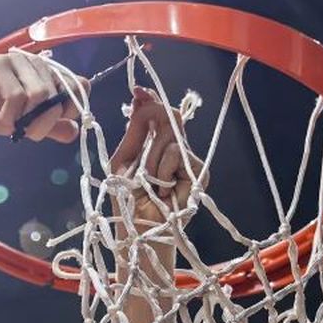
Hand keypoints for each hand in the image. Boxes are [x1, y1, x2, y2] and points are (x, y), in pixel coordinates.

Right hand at [0, 50, 87, 143]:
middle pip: (58, 96)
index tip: (53, 123)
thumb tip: (74, 132)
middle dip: (43, 123)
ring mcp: (18, 62)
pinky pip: (18, 96)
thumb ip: (48, 127)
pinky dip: (9, 115)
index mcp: (46, 75)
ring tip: (10, 123)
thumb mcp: (24, 123)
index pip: (78, 84)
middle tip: (25, 131)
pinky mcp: (1, 66)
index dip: (71, 107)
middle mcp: (36, 64)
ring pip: (40, 94)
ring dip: (26, 119)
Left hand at [109, 88, 207, 227]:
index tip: (138, 92)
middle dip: (149, 136)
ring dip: (151, 160)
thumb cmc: (127, 200)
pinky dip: (161, 170)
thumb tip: (142, 94)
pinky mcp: (199, 172)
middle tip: (140, 166)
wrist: (139, 230)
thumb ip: (136, 128)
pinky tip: (161, 188)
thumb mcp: (123, 160)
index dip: (150, 100)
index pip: (158, 113)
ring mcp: (189, 160)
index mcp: (156, 144)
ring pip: (169, 136)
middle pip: (167, 118)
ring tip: (148, 183)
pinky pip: (175, 154)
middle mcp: (175, 149)